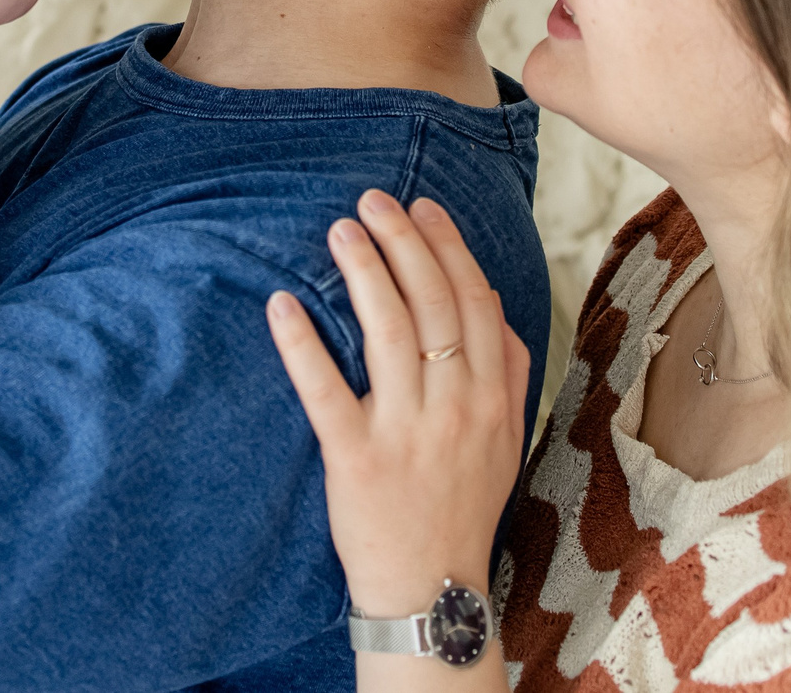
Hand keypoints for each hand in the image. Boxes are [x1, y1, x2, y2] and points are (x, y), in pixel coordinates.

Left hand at [266, 193, 529, 618]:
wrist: (431, 591)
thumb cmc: (462, 506)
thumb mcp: (507, 441)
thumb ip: (509, 374)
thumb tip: (494, 306)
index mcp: (494, 399)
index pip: (476, 301)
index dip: (447, 246)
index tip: (422, 207)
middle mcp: (456, 408)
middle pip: (434, 304)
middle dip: (404, 241)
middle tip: (372, 200)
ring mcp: (406, 433)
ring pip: (388, 332)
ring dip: (364, 271)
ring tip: (340, 231)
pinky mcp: (355, 459)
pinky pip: (326, 390)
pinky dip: (302, 343)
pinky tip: (281, 304)